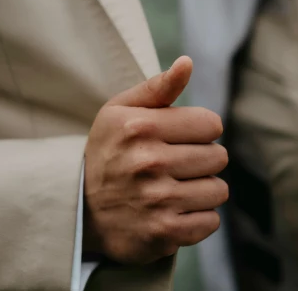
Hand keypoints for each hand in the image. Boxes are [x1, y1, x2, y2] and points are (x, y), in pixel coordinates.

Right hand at [83, 56, 228, 263]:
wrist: (78, 209)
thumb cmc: (108, 151)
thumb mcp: (120, 111)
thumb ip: (158, 87)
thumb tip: (187, 63)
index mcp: (141, 127)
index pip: (211, 124)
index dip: (199, 131)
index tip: (179, 138)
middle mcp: (149, 162)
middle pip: (218, 157)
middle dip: (202, 160)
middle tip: (175, 166)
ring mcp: (157, 200)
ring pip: (219, 190)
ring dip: (202, 190)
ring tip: (175, 189)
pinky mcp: (163, 233)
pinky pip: (211, 221)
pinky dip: (198, 218)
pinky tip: (174, 211)